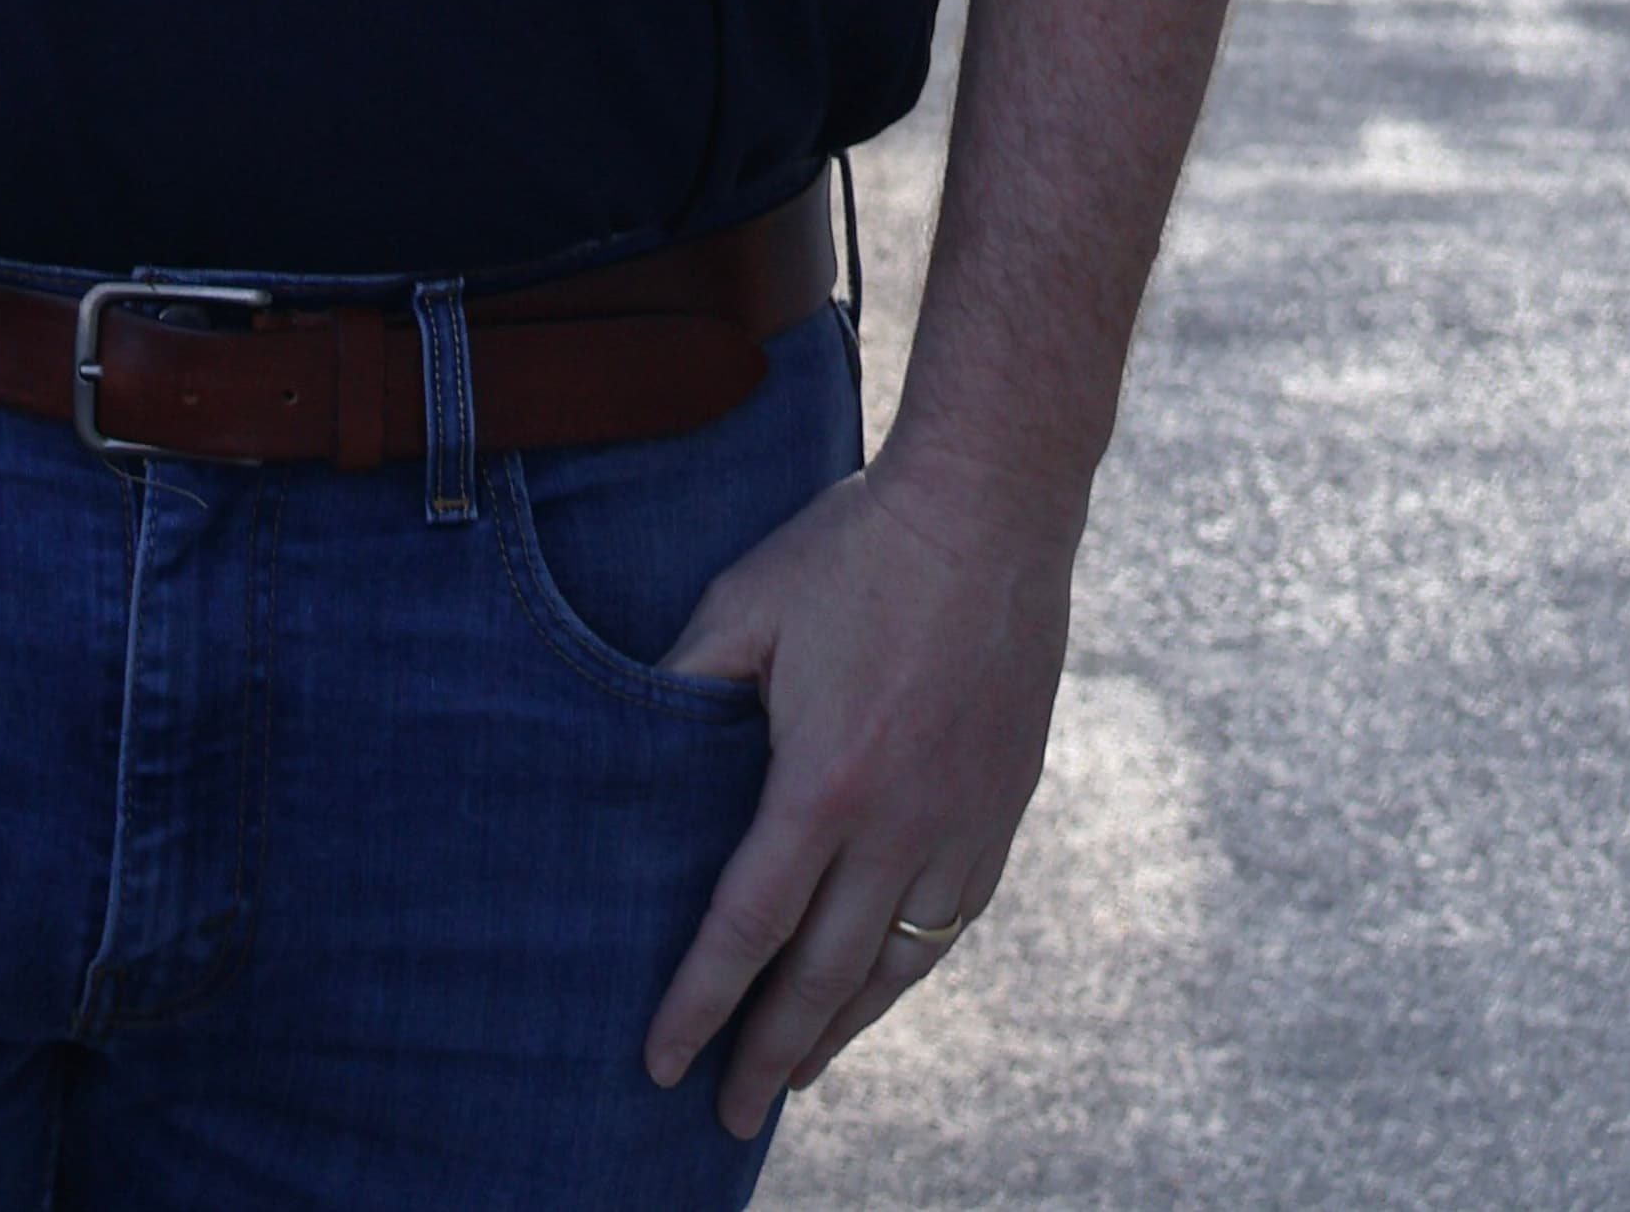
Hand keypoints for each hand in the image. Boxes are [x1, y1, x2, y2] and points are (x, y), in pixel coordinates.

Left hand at [641, 433, 1079, 1137]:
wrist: (987, 510)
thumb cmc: (852, 549)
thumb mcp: (744, 606)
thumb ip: (684, 685)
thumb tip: (628, 743)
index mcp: (822, 782)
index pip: (747, 926)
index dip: (700, 1002)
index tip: (661, 1062)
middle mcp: (898, 824)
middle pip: (824, 975)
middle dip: (771, 1053)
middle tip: (730, 1118)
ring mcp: (961, 822)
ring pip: (897, 963)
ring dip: (845, 1029)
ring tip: (802, 1074)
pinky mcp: (1002, 806)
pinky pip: (952, 917)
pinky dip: (910, 966)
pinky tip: (884, 983)